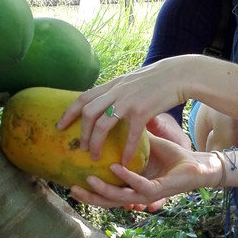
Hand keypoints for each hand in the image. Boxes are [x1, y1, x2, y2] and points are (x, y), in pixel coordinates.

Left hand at [57, 58, 196, 164]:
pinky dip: (126, 150)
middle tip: (79, 148)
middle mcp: (116, 92)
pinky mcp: (143, 111)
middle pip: (88, 112)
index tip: (59, 126)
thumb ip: (116, 91)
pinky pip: (130, 135)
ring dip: (96, 143)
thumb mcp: (130, 82)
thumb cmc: (156, 80)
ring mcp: (128, 101)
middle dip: (81, 133)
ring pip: (103, 124)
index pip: (82, 98)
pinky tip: (124, 162)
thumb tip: (105, 102)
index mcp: (111, 85)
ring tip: (95, 157)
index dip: (68, 112)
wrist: (178, 75)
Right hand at [69, 134, 218, 208]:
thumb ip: (127, 137)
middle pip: (107, 200)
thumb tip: (109, 119)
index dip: (88, 188)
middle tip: (70, 188)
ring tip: (87, 180)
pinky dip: (128, 178)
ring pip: (120, 197)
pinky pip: (140, 185)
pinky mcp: (159, 189)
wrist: (198, 164)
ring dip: (104, 189)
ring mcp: (147, 192)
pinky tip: (116, 168)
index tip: (69, 180)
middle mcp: (136, 192)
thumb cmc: (172, 157)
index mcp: (131, 185)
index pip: (105, 191)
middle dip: (88, 196)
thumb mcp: (146, 145)